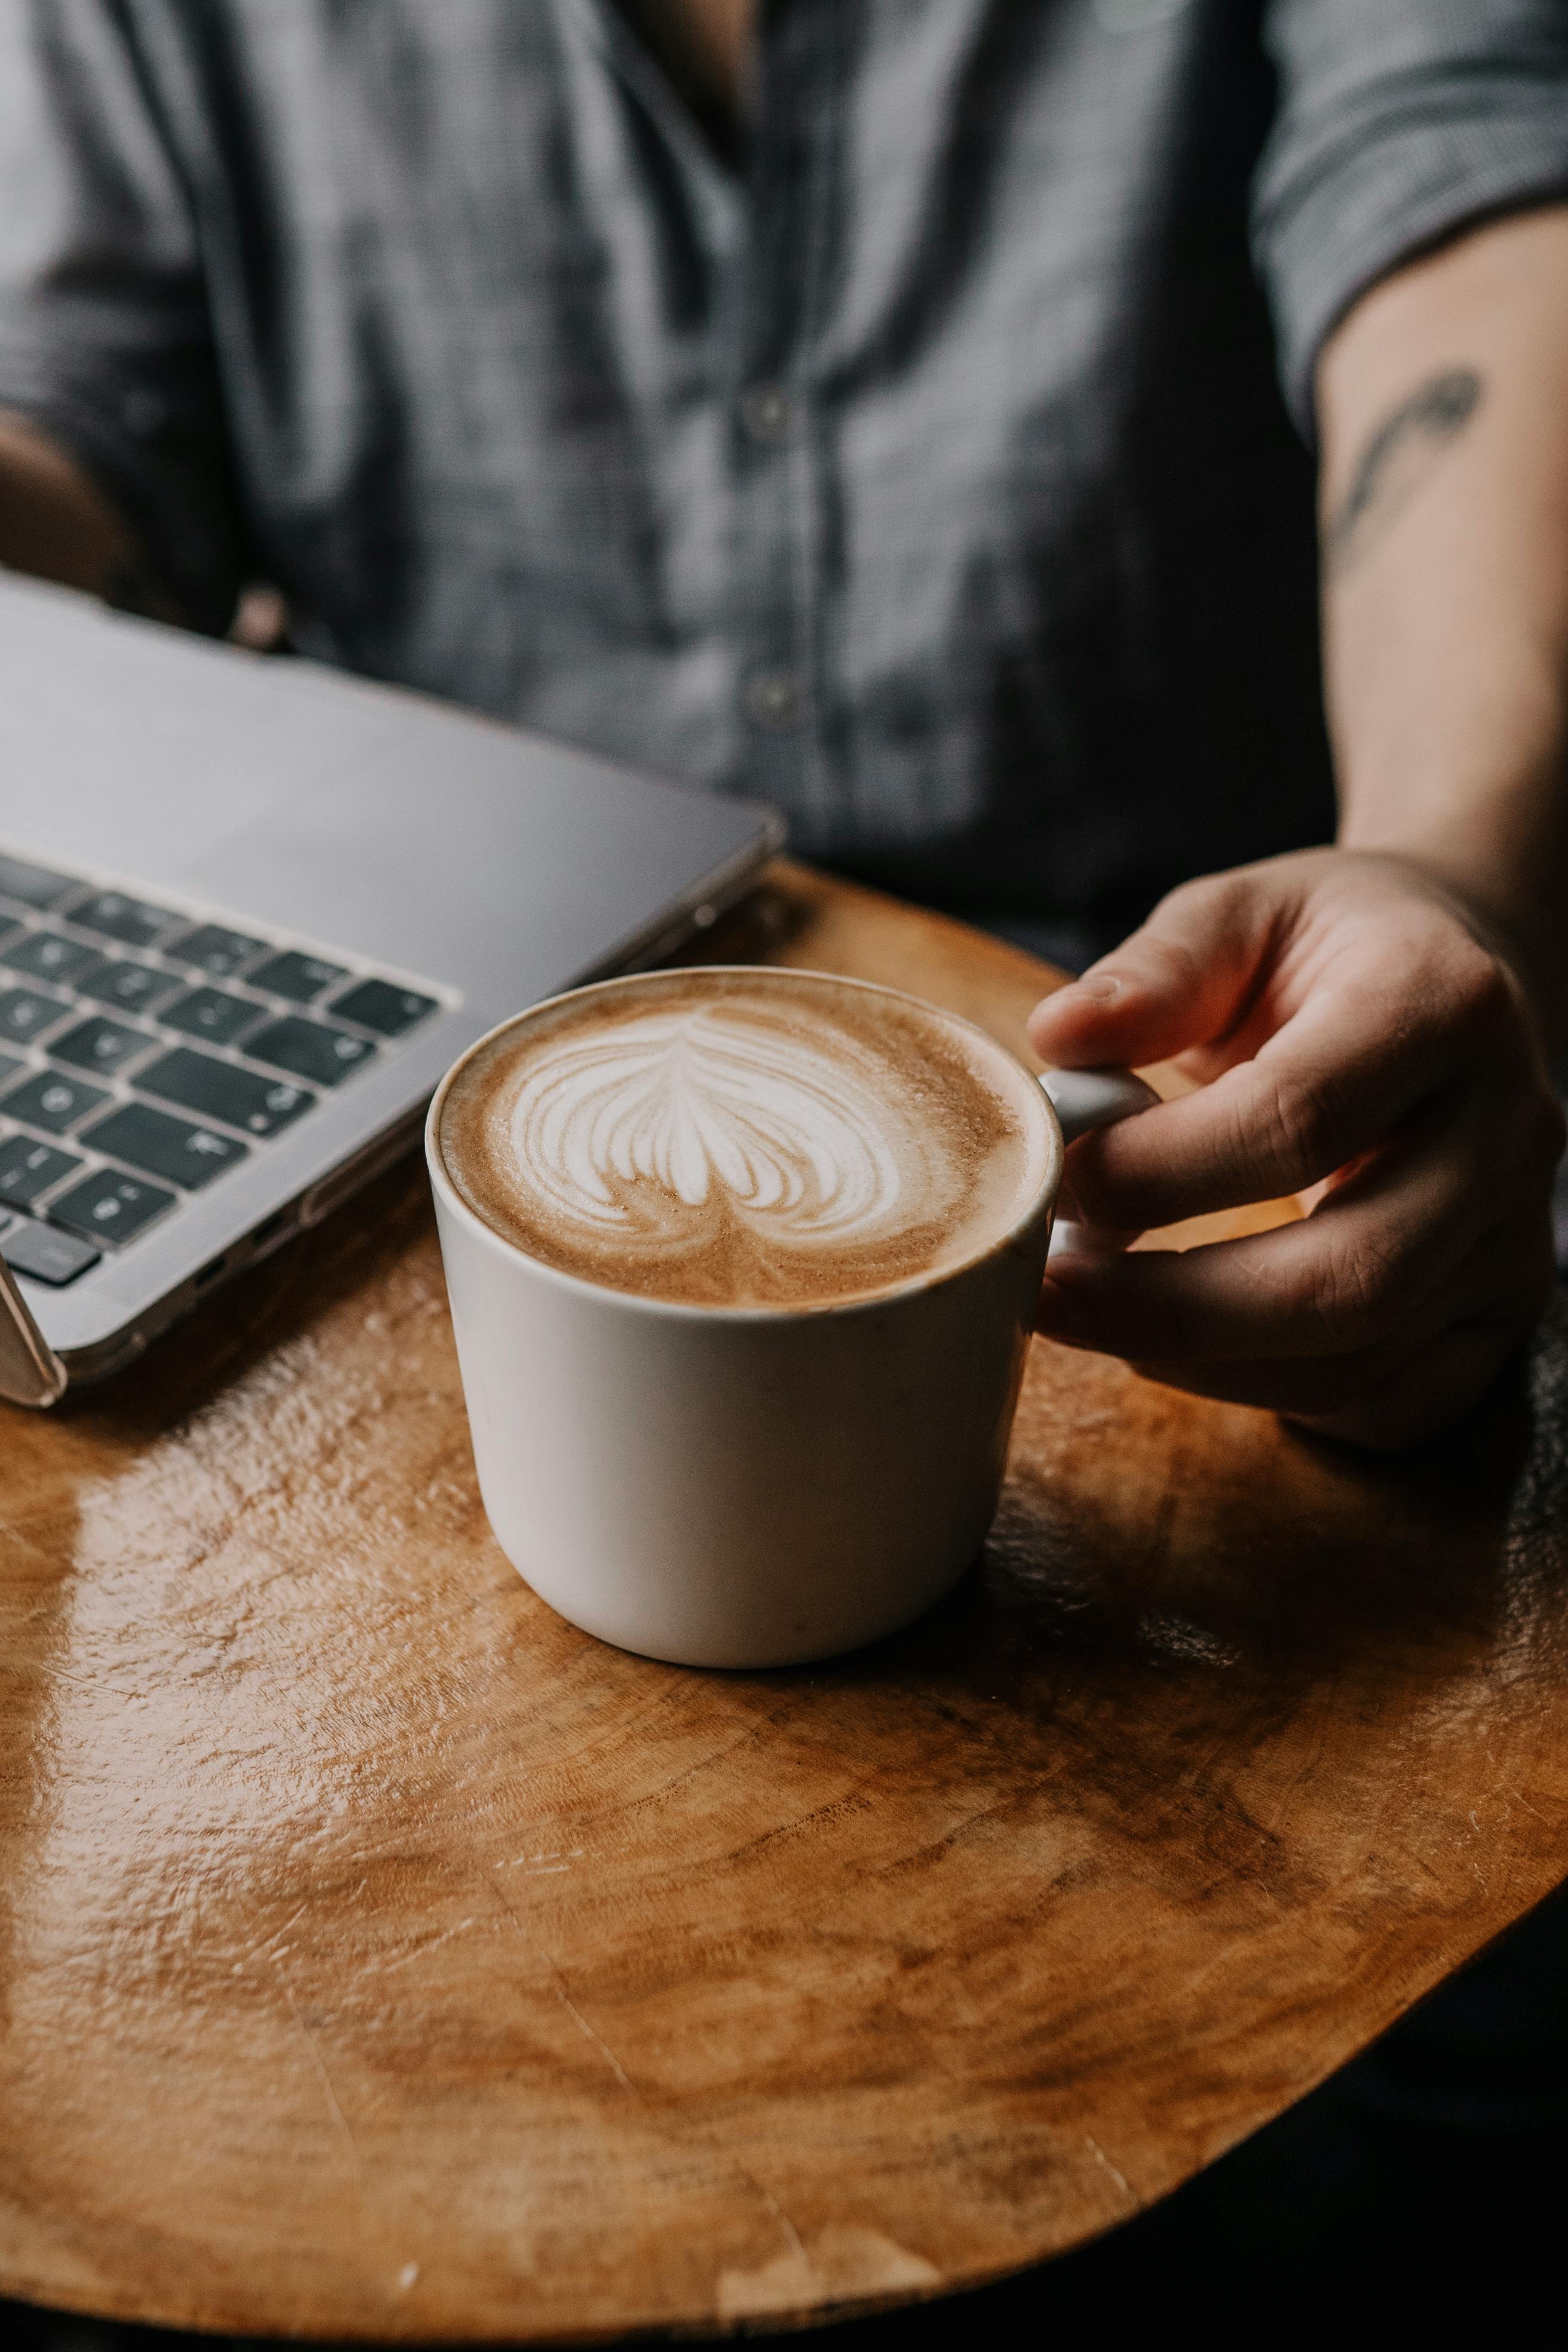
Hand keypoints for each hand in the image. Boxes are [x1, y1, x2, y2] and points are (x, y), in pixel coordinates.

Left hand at [1026, 849, 1564, 1448]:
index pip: (1296, 1118)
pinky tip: (1193, 1347)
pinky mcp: (1503, 1309)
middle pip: (1347, 1275)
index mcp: (1438, 1005)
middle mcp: (1504, 1132)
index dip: (1157, 1170)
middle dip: (1173, 1307)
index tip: (1055, 1179)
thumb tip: (1058, 1040)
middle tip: (1051, 1290)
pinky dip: (1274, 1398)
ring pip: (1362, 1358)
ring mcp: (1516, 1236)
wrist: (1465, 975)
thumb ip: (1156, 971)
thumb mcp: (1242, 913)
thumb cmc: (1330, 949)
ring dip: (1203, 1363)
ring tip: (1095, 1313)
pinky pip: (1389, 1405)